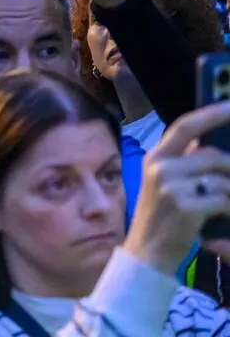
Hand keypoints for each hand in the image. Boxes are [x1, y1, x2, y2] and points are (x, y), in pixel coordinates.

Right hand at [124, 100, 229, 275]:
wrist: (146, 253)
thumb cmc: (161, 218)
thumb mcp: (165, 184)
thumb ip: (184, 162)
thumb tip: (213, 146)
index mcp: (155, 157)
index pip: (184, 126)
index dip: (211, 113)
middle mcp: (159, 166)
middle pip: (213, 155)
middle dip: (229, 170)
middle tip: (228, 185)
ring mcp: (170, 186)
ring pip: (221, 179)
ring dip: (229, 194)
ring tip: (220, 207)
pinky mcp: (184, 205)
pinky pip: (223, 199)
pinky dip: (227, 210)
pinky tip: (219, 218)